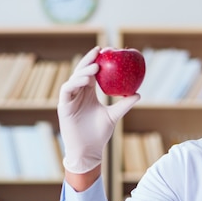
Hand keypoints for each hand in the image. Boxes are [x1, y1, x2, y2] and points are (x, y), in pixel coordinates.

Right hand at [57, 46, 139, 173]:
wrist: (89, 150)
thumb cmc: (100, 134)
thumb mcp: (114, 116)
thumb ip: (124, 105)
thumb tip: (138, 94)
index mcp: (88, 93)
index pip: (90, 73)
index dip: (95, 60)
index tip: (104, 50)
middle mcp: (78, 94)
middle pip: (81, 72)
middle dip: (88, 60)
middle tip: (99, 51)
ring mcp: (70, 99)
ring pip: (74, 79)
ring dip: (83, 72)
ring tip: (95, 67)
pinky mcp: (63, 106)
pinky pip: (67, 90)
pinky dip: (75, 83)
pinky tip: (85, 81)